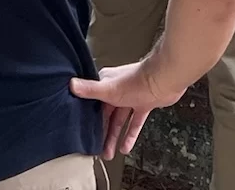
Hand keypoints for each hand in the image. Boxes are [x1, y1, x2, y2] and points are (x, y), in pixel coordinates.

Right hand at [70, 61, 185, 159]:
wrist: (163, 80)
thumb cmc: (136, 81)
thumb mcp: (108, 89)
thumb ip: (90, 89)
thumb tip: (70, 84)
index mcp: (105, 83)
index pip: (92, 104)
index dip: (88, 119)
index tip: (83, 132)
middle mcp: (116, 90)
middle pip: (106, 115)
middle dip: (102, 133)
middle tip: (97, 150)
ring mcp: (130, 97)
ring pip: (119, 120)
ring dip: (114, 137)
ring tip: (109, 153)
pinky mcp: (143, 104)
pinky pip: (134, 122)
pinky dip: (130, 134)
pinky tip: (126, 147)